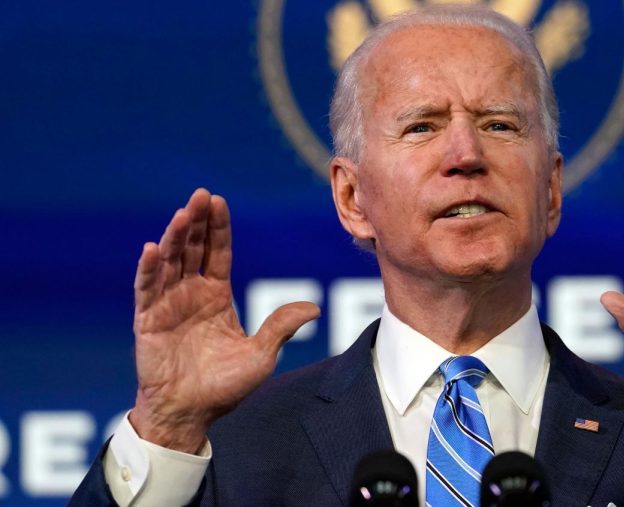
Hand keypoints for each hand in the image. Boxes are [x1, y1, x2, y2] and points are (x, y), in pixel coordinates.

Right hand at [129, 189, 319, 453]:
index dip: (217, 228)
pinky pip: (147, 289)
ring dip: (174, 237)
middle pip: (192, 249)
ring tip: (182, 214)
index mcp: (216, 296)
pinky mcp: (148, 321)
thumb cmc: (225, 388)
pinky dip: (149, 268)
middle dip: (196, 221)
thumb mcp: (261, 355)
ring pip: (170, 262)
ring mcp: (167, 305)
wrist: (191, 414)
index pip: (217, 253)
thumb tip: (315, 308)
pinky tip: (153, 248)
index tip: (219, 200)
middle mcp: (190, 294)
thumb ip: (281, 327)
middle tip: (200, 195)